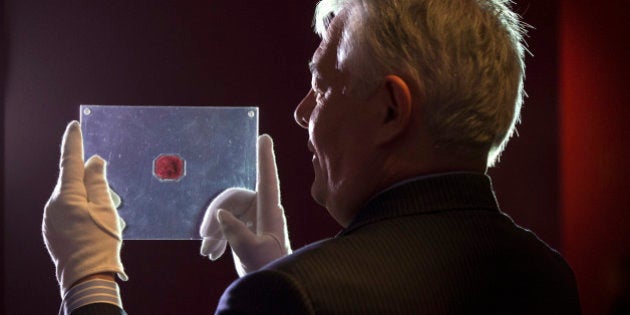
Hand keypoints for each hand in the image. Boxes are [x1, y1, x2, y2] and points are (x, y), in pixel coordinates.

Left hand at [43, 121, 127, 296]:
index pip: (70, 161)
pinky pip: (67, 212)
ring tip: (105, 220)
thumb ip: (98, 181)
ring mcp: (50, 219)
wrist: (87, 276)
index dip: (73, 142)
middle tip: (111, 198)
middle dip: (91, 183)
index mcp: (67, 195)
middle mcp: (53, 204)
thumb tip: (93, 161)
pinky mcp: (52, 230)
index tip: (74, 126)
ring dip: (88, 200)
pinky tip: (94, 227)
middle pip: (74, 182)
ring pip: (71, 198)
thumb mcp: (106, 208)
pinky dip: (81, 212)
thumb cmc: (100, 242)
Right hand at [199, 134, 290, 275]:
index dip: (265, 157)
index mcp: (269, 211)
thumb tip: (223, 215)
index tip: (264, 137)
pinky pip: (227, 225)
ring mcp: (253, 220)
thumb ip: (237, 233)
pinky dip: (217, 237)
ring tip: (207, 250)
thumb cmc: (270, 268)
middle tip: (205, 236)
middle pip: (233, 199)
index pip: (267, 178)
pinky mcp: (246, 230)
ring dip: (214, 230)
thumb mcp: (253, 253)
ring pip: (227, 213)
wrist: (270, 286)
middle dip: (216, 215)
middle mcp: (261, 211)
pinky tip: (211, 253)